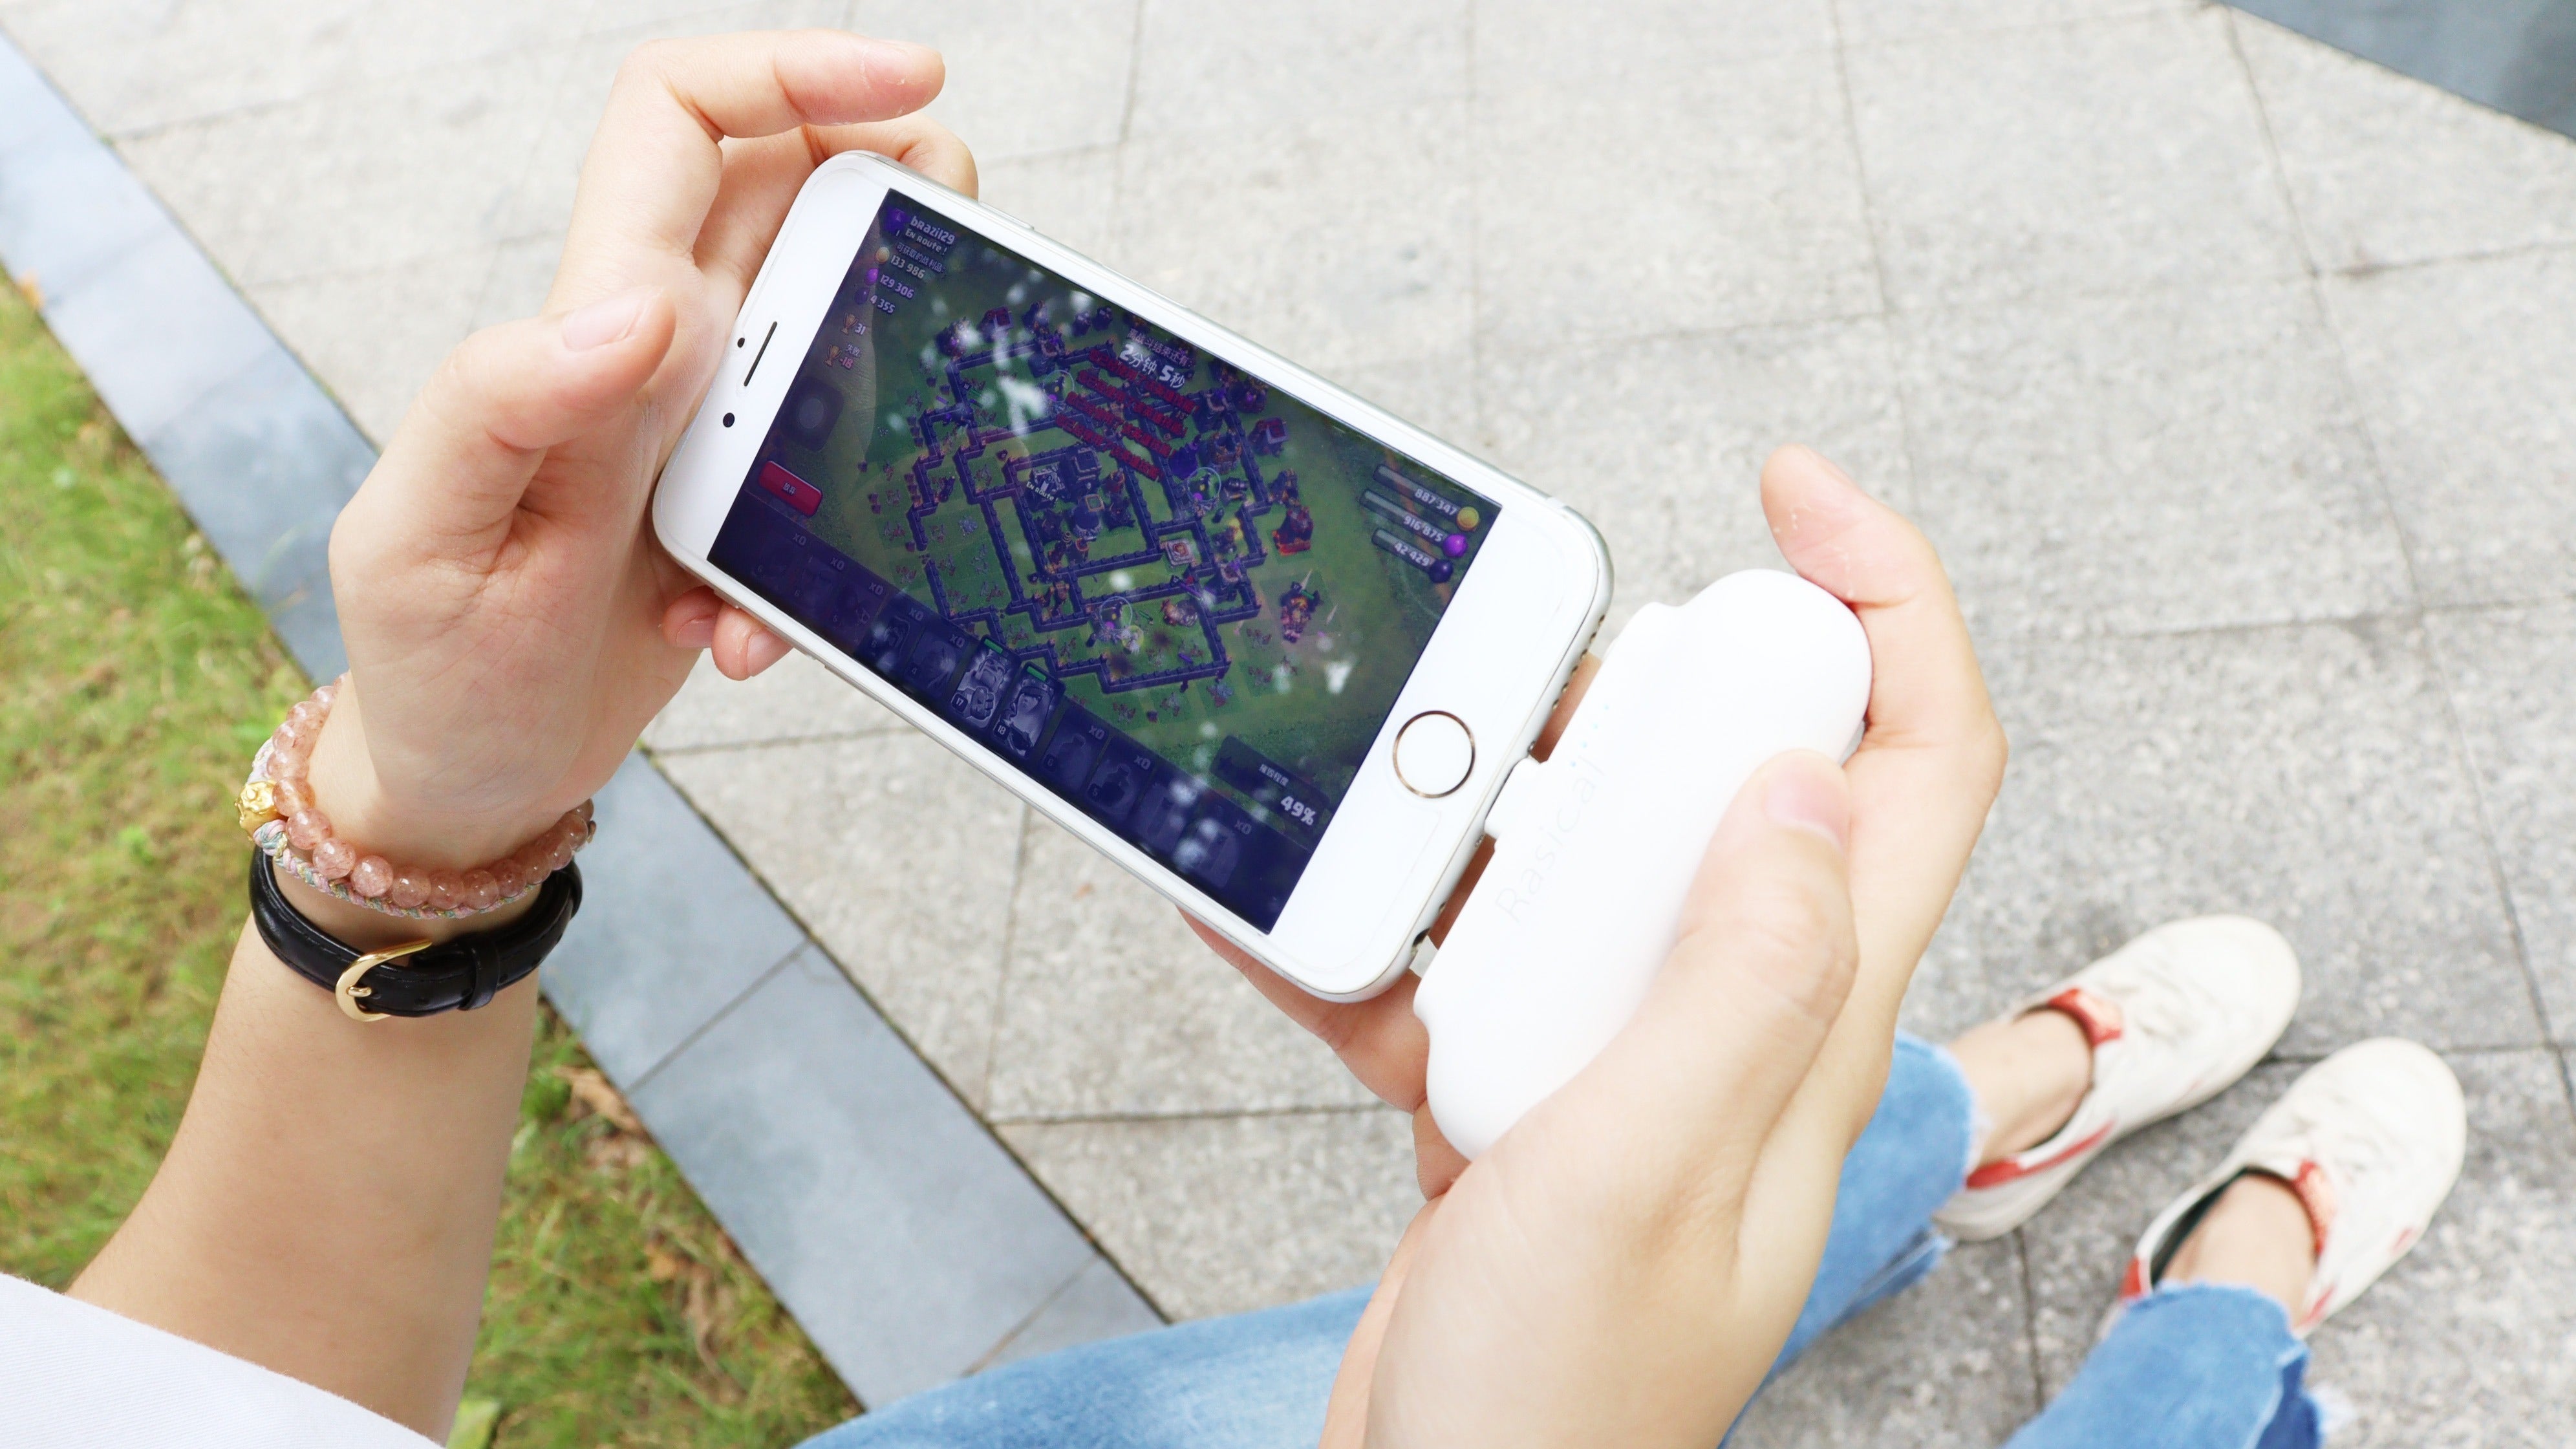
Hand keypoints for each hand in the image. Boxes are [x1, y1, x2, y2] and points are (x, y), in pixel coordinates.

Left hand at [305, 31, 970, 901]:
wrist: (471, 781)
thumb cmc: (433, 665)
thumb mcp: (431, 540)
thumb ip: (507, 403)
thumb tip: (638, 305)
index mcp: (589, 320)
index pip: (685, 118)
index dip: (797, 68)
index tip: (913, 87)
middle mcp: (657, 347)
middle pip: (798, 185)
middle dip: (899, 196)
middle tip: (956, 275)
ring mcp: (707, 421)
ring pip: (843, 318)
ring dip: (892, 393)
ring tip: (863, 498)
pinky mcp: (742, 501)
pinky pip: (838, 470)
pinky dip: (840, 543)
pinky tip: (757, 631)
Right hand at [1193, 445, 2005, 1191]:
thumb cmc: (1546, 1410)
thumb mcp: (1638, 1171)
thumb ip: (1731, 978)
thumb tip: (1799, 786)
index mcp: (1808, 1027)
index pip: (1917, 766)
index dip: (1891, 599)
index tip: (1794, 492)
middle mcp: (1740, 1026)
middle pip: (1749, 780)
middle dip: (1648, 687)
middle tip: (1535, 666)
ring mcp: (1632, 1059)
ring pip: (1597, 858)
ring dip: (1493, 807)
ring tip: (1387, 796)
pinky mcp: (1531, 1097)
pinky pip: (1470, 965)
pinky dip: (1388, 932)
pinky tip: (1292, 917)